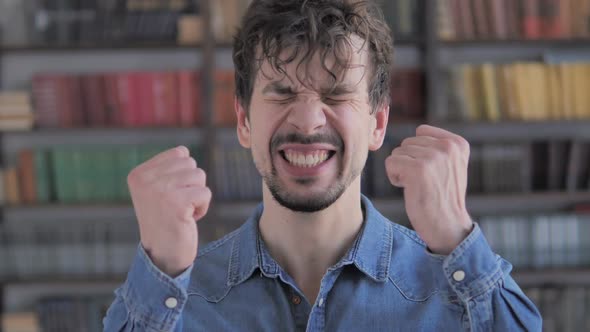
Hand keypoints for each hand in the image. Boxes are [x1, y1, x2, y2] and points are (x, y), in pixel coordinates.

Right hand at [127, 146, 211, 275]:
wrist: (162, 254)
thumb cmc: (165, 220)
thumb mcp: (157, 190)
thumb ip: (167, 168)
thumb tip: (184, 151)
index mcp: (138, 173)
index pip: (179, 153)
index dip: (184, 174)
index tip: (170, 195)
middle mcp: (146, 180)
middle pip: (191, 163)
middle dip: (192, 184)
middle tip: (177, 205)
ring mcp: (160, 190)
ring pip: (199, 175)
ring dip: (197, 195)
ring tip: (182, 211)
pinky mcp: (177, 203)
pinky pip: (205, 193)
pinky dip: (202, 207)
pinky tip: (187, 219)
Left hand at [385, 125, 472, 254]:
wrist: (448, 226)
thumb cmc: (443, 197)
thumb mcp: (450, 165)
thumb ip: (437, 146)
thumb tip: (414, 134)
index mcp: (457, 143)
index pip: (421, 131)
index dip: (418, 152)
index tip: (431, 171)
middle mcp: (447, 146)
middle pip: (407, 143)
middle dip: (409, 162)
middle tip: (424, 182)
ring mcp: (432, 156)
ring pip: (397, 153)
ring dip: (402, 170)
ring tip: (419, 186)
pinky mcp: (417, 169)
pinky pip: (390, 163)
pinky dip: (395, 177)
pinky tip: (410, 189)